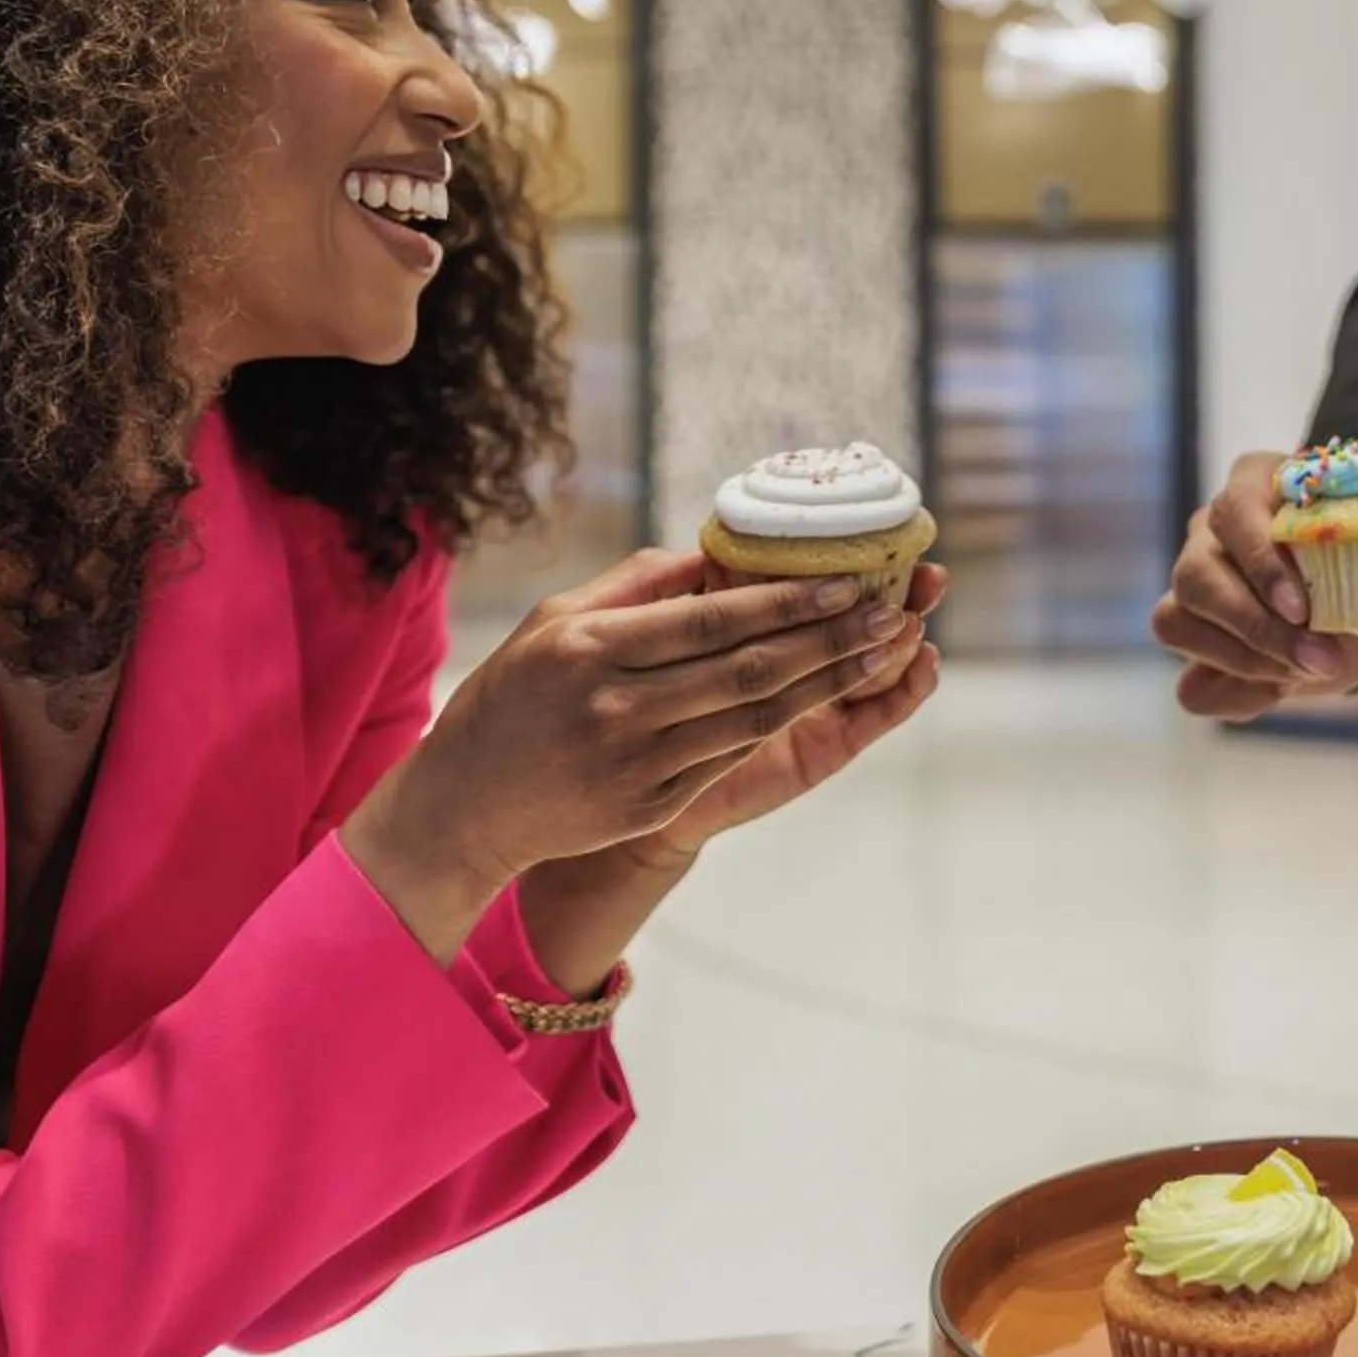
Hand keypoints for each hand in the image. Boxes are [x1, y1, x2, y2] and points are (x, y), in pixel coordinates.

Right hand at [344, 548, 914, 944]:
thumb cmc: (513, 694)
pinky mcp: (650, 804)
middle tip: (891, 610)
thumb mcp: (556, 619)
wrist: (467, 804)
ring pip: (754, 716)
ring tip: (880, 650)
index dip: (786, 602)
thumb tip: (712, 551)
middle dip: (829, 639)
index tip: (845, 582)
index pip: (712, 619)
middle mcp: (619, 706)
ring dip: (826, 682)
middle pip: (748, 668)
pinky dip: (783, 723)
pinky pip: (731, 756)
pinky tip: (824, 696)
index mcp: (594, 648)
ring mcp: (638, 762)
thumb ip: (636, 583)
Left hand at [632, 561, 948, 858]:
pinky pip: (876, 717)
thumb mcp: (654, 633)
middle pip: (865, 625)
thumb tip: (712, 550)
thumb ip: (682, 590)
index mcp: (771, 628)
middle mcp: (803, 663)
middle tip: (932, 575)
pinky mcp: (828, 747)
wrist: (629, 777)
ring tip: (919, 615)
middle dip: (903, 596)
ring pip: (877, 667)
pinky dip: (905, 691)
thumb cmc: (639, 698)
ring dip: (905, 639)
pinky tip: (924, 664)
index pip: (827, 592)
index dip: (863, 565)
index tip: (892, 537)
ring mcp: (821, 705)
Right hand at [1151, 450, 1357, 719]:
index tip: (1306, 607)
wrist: (1346, 597)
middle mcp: (1210, 529)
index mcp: (1257, 486)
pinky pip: (1185, 676)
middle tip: (1318, 659)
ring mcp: (1191, 581)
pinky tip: (1276, 694)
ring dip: (1242, 660)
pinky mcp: (1191, 636)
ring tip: (1302, 678)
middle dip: (1258, 625)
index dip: (1262, 557)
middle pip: (1199, 572)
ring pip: (1179, 618)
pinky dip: (1229, 691)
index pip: (1235, 507)